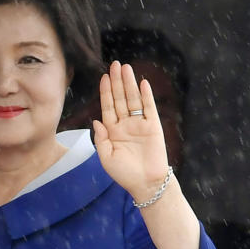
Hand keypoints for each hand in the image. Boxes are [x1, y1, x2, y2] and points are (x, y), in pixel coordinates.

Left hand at [93, 60, 170, 199]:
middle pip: (120, 98)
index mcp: (112, 131)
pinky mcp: (153, 127)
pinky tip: (142, 83)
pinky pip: (149, 108)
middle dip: (117, 81)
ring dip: (129, 84)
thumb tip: (96, 121)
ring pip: (133, 100)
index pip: (107, 107)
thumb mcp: (106, 157)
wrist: (145, 184)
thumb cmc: (124, 173)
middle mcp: (125, 124)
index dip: (106, 92)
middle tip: (114, 64)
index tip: (103, 77)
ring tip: (126, 68)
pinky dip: (146, 96)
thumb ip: (101, 139)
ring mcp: (139, 124)